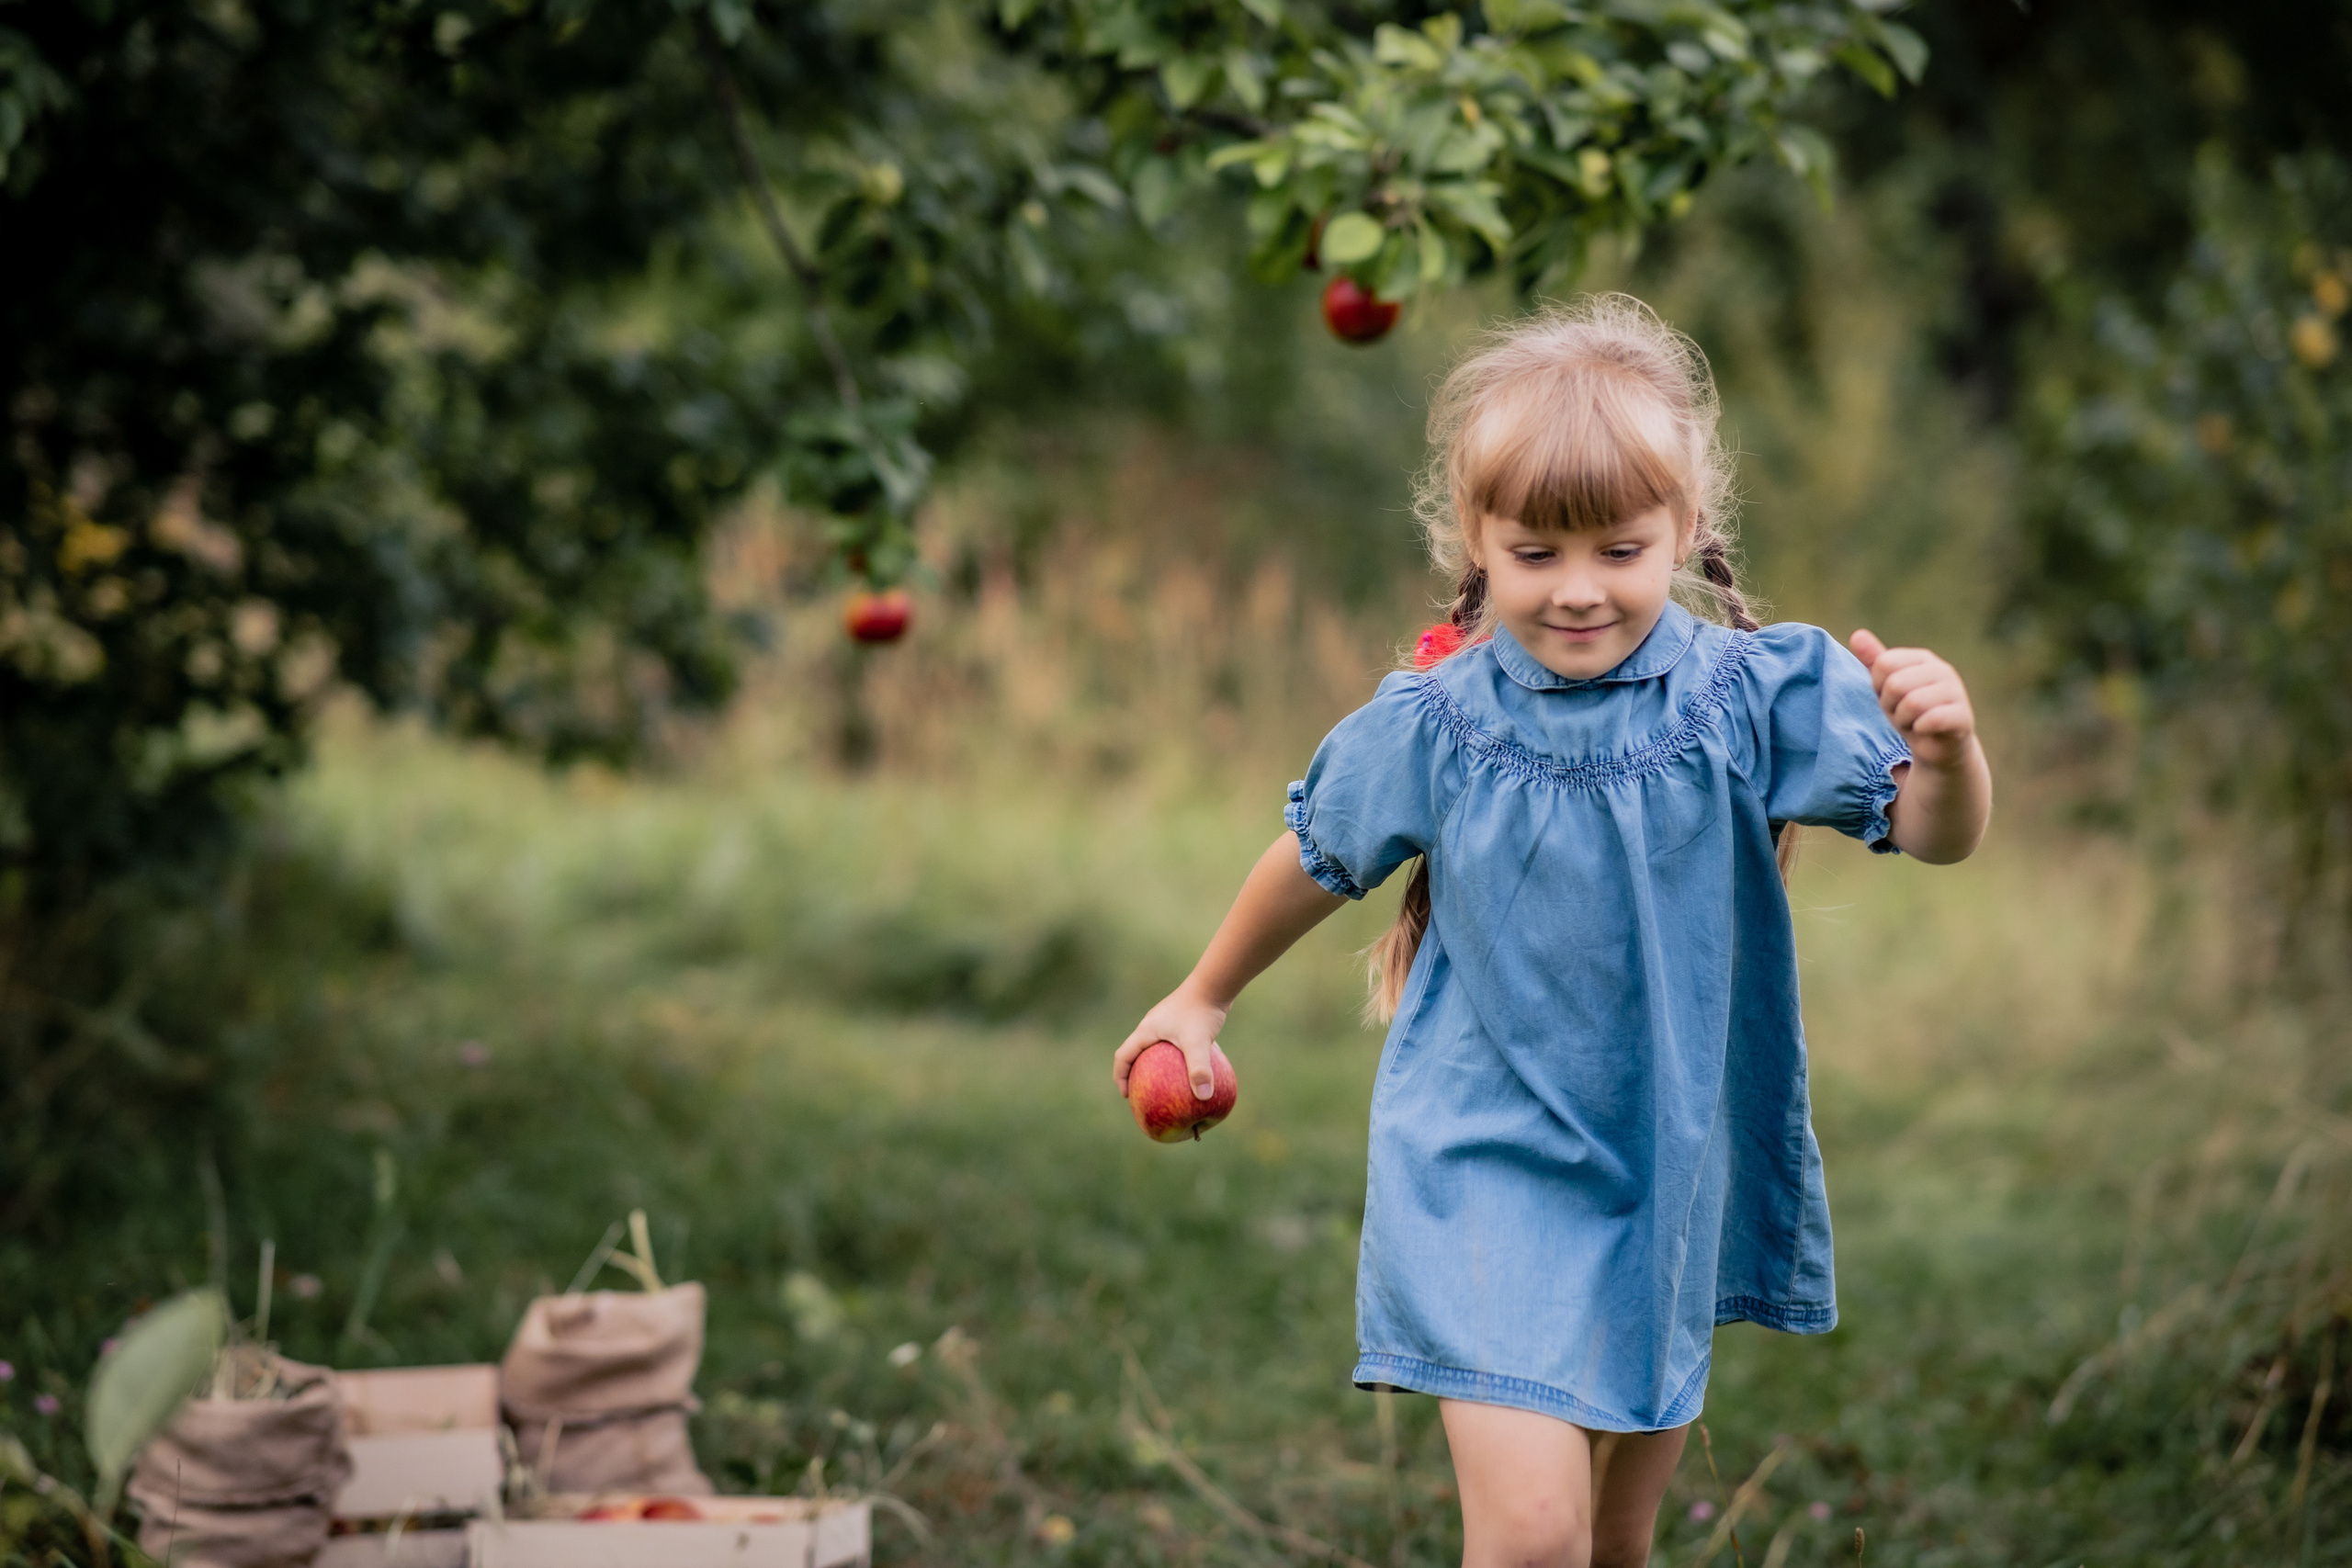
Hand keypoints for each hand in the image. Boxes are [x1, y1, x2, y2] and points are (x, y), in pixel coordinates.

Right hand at [1114, 986, 1229, 1101]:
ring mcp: (1167, 1023)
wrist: (1214, 983)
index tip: (1127, 1096)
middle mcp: (1153, 1026)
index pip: (1123, 1056)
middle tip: (1142, 1094)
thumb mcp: (1198, 1043)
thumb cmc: (1201, 1011)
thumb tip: (1204, 1097)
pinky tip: (1192, 1071)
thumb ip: (1200, 1069)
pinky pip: (1173, 1045)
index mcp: (1146, 1030)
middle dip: (1135, 1074)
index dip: (1121, 1077)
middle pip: (1136, 1053)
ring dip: (1155, 1066)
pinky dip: (1176, 1060)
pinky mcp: (1182, 1021)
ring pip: (1154, 1049)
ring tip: (1165, 1086)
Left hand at [1849, 628, 1977, 770]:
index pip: (1884, 664)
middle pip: (1895, 684)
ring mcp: (1956, 691)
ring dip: (1904, 720)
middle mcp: (1942, 670)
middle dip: (1891, 707)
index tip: (1892, 699)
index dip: (1879, 688)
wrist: (1937, 746)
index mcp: (1922, 658)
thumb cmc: (1909, 713)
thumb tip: (1857, 634)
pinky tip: (1924, 730)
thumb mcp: (1886, 687)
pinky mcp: (1963, 716)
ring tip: (1914, 722)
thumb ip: (1874, 661)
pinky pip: (1932, 719)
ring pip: (1912, 703)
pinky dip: (1919, 729)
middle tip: (1903, 714)